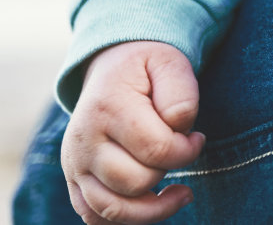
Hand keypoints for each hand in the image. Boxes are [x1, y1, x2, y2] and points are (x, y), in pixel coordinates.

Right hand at [61, 41, 206, 223]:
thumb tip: (179, 128)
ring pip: (113, 209)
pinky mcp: (74, 182)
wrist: (112, 67)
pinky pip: (95, 217)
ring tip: (178, 191)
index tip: (197, 137)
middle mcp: (83, 141)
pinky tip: (152, 202)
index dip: (188, 149)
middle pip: (135, 182)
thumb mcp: (169, 63)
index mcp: (108, 107)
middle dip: (169, 171)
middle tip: (180, 151)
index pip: (156, 149)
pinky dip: (127, 219)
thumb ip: (181, 94)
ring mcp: (74, 165)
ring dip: (153, 207)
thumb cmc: (147, 69)